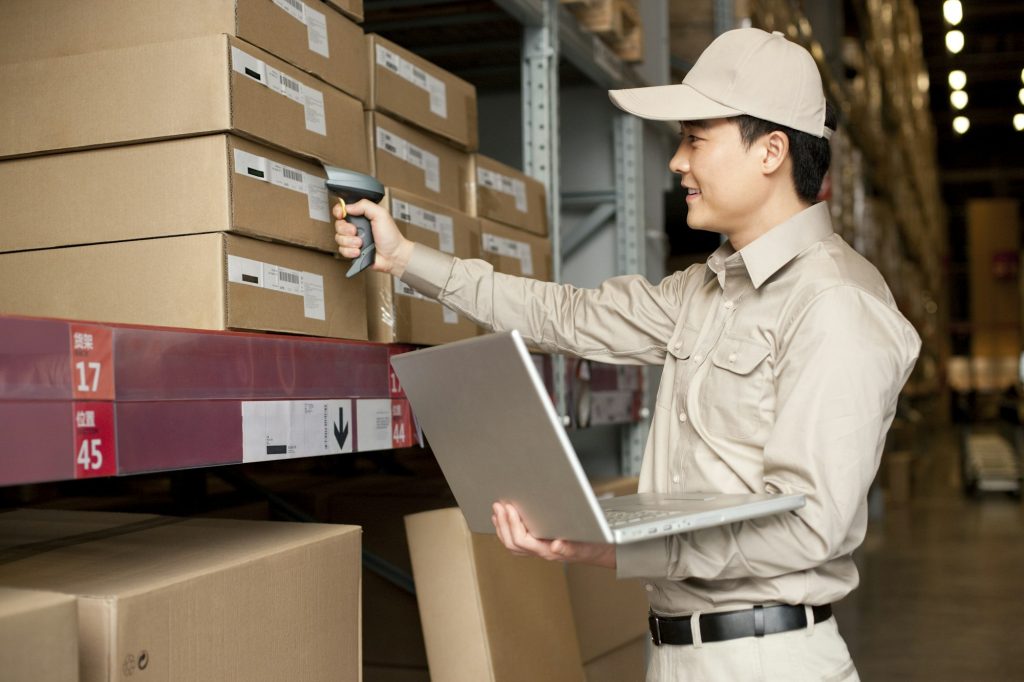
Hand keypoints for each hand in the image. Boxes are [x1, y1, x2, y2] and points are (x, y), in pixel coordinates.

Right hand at [333, 199, 414, 276]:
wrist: (394, 256)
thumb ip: (365, 206)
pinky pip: (342, 250)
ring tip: (361, 243)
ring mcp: (353, 240)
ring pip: (339, 239)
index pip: (343, 210)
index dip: (339, 212)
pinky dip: (350, 251)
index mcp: (362, 216)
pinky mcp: (352, 251)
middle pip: (338, 225)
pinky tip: (359, 251)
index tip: (341, 215)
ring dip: (350, 242)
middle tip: (355, 231)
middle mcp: (356, 227)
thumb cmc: (391, 236)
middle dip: (345, 229)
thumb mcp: (381, 214)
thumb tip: (348, 206)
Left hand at [491, 502, 615, 568]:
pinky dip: (506, 530)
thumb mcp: (584, 544)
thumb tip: (556, 545)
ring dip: (502, 526)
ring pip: (511, 544)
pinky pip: (515, 542)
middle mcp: (539, 552)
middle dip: (503, 523)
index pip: (523, 541)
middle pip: (512, 543)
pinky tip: (503, 519)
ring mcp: (536, 550)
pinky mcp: (536, 544)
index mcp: (548, 551)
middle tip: (499, 505)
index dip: (513, 525)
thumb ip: (570, 547)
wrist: (595, 550)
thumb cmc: (590, 545)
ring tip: (497, 510)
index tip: (509, 508)